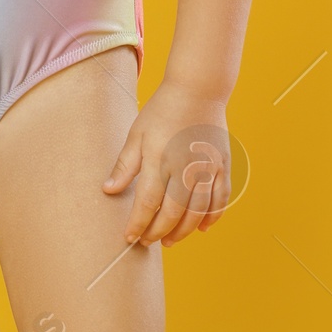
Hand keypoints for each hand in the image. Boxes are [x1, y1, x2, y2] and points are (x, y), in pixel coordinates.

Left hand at [103, 86, 230, 247]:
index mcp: (159, 158)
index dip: (138, 223)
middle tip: (148, 242)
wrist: (198, 89)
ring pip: (198, 211)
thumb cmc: (162, 111)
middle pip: (173, 212)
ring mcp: (207, 167)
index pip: (147, 202)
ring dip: (184, 231)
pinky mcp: (222, 166)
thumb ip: (125, 164)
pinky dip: (212, 217)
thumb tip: (108, 190)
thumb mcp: (137, 133)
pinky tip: (200, 228)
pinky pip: (220, 199)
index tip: (129, 237)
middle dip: (158, 232)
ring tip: (170, 240)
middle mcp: (185, 166)